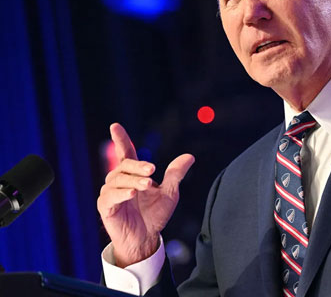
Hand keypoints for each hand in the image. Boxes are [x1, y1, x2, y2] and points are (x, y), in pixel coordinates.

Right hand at [97, 123, 194, 266]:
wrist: (146, 239)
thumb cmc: (154, 215)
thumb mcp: (170, 193)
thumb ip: (176, 174)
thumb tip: (190, 156)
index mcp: (133, 175)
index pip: (126, 153)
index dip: (120, 139)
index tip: (115, 126)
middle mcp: (119, 181)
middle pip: (124, 165)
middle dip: (138, 165)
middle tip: (153, 169)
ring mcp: (110, 194)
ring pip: (118, 180)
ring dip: (134, 181)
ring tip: (148, 185)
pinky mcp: (105, 207)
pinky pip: (110, 196)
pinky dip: (122, 193)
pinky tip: (133, 193)